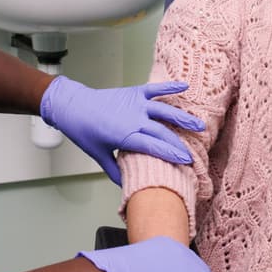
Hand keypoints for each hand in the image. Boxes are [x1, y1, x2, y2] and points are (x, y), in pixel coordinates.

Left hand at [40, 77, 202, 183]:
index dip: (170, 154)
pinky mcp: (134, 92)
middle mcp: (133, 119)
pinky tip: (185, 87)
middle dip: (179, 144)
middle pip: (162, 132)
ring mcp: (135, 104)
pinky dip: (169, 87)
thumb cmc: (84, 131)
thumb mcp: (98, 154)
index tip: (185, 162)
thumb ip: (114, 170)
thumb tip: (126, 185)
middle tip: (193, 155)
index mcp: (125, 135)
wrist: (72, 105)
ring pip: (164, 111)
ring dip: (182, 118)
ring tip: (199, 125)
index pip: (153, 147)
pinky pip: (155, 89)